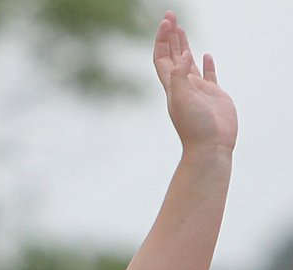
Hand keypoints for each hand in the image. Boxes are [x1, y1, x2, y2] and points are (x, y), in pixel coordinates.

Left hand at [154, 10, 237, 151]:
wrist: (211, 147)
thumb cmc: (195, 127)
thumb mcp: (182, 99)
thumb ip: (179, 76)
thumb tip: (182, 55)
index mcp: (172, 87)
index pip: (162, 58)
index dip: (162, 40)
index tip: (167, 21)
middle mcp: (183, 86)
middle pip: (172, 56)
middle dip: (170, 36)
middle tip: (171, 15)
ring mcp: (198, 90)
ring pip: (188, 62)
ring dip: (184, 46)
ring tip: (181, 29)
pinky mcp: (213, 95)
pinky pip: (208, 75)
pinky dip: (206, 64)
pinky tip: (206, 55)